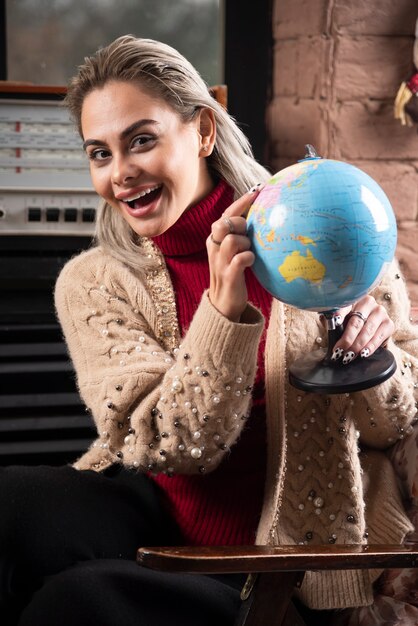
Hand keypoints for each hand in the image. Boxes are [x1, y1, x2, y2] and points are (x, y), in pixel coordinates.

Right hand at [207, 185, 261, 321]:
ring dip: (246, 243)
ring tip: (249, 251)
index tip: (257, 191)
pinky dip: (248, 257)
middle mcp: (214, 248)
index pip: (226, 214)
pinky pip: (239, 260)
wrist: (223, 305)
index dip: (241, 202)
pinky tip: (252, 261)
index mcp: (215, 239)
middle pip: (224, 223)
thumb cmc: (233, 274)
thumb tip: (261, 216)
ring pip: (232, 240)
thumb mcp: (233, 252)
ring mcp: (220, 262)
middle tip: (249, 233)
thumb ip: (241, 235)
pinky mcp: (229, 276)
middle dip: (240, 224)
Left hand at [330, 295, 394, 363]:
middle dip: (347, 339)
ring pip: (368, 330)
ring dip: (357, 345)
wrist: (367, 329)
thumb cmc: (348, 324)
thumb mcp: (338, 321)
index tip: (335, 321)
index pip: (345, 306)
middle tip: (339, 351)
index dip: (340, 314)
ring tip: (349, 356)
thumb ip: (331, 321)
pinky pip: (379, 337)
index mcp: (353, 299)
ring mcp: (380, 312)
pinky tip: (363, 353)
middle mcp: (368, 302)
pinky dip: (370, 347)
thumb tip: (327, 323)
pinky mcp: (389, 323)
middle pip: (356, 322)